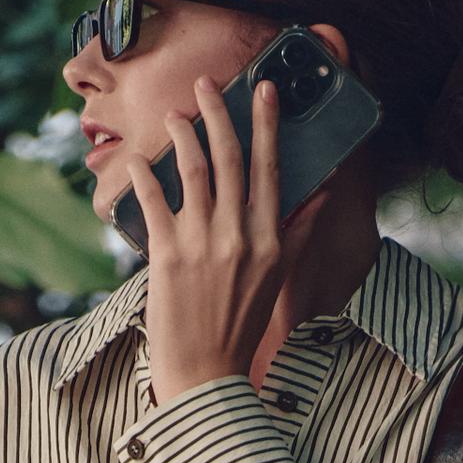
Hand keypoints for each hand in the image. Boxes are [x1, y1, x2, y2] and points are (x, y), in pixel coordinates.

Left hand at [126, 73, 314, 409]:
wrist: (205, 376)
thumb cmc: (239, 329)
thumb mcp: (277, 280)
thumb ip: (297, 233)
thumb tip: (322, 194)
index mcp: (269, 238)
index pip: (270, 167)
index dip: (265, 123)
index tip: (262, 89)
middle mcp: (239, 235)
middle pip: (228, 157)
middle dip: (217, 112)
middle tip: (206, 85)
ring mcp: (202, 243)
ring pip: (192, 168)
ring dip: (181, 133)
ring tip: (174, 116)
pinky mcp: (167, 256)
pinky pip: (154, 199)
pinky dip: (145, 174)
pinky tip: (140, 159)